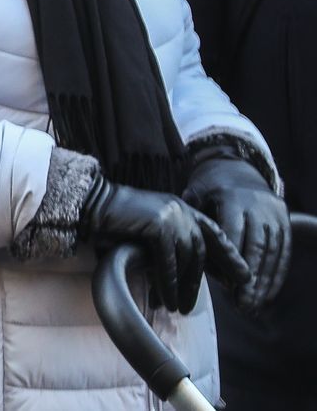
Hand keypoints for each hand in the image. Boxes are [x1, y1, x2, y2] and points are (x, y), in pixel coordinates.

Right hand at [81, 175, 246, 312]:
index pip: (214, 233)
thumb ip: (168, 243)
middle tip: (193, 305)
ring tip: (178, 308)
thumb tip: (184, 272)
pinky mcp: (158, 225)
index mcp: (181, 207)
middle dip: (200, 282)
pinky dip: (167, 284)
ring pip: (186, 260)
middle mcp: (180, 209)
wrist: (88, 204)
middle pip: (201, 252)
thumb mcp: (149, 229)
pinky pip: (168, 262)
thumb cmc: (113, 221)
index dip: (229, 255)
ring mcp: (170, 215)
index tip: (242, 276)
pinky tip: (164, 300)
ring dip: (183, 288)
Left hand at [185, 153, 289, 310]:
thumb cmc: (207, 187)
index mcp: (232, 198)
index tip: (229, 288)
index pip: (234, 235)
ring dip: (264, 282)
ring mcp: (274, 212)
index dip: (232, 263)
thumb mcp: (194, 195)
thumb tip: (186, 254)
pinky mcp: (284, 218)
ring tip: (252, 305)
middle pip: (257, 248)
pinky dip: (276, 274)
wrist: (235, 164)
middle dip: (250, 280)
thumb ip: (194, 223)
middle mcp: (258, 205)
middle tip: (242, 306)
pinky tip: (267, 293)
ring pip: (273, 252)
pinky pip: (284, 250)